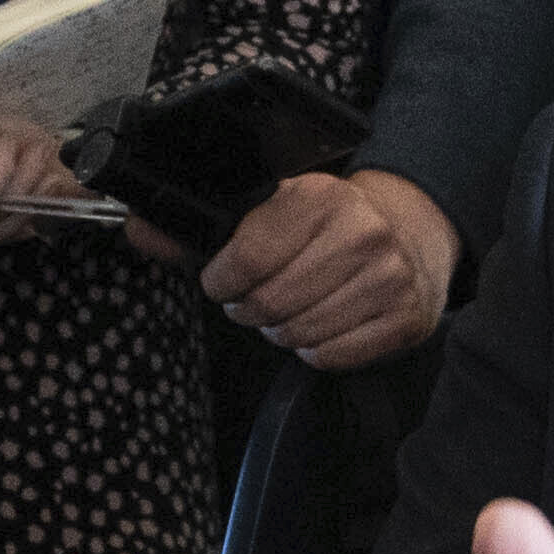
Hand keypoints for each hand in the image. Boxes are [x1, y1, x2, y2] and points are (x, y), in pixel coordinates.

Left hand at [203, 167, 457, 369]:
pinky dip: (315, 349)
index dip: (222, 282)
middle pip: (271, 303)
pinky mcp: (406, 319)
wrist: (414, 231)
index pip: (246, 260)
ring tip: (292, 311)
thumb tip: (139, 233)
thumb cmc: (333, 224)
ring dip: (283, 331)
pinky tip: (322, 324)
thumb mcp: (277, 209)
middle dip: (251, 310)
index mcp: (321, 197)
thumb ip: (206, 229)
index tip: (224, 283)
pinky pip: (332, 356)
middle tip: (256, 302)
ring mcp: (390, 279)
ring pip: (299, 335)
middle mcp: (362, 234)